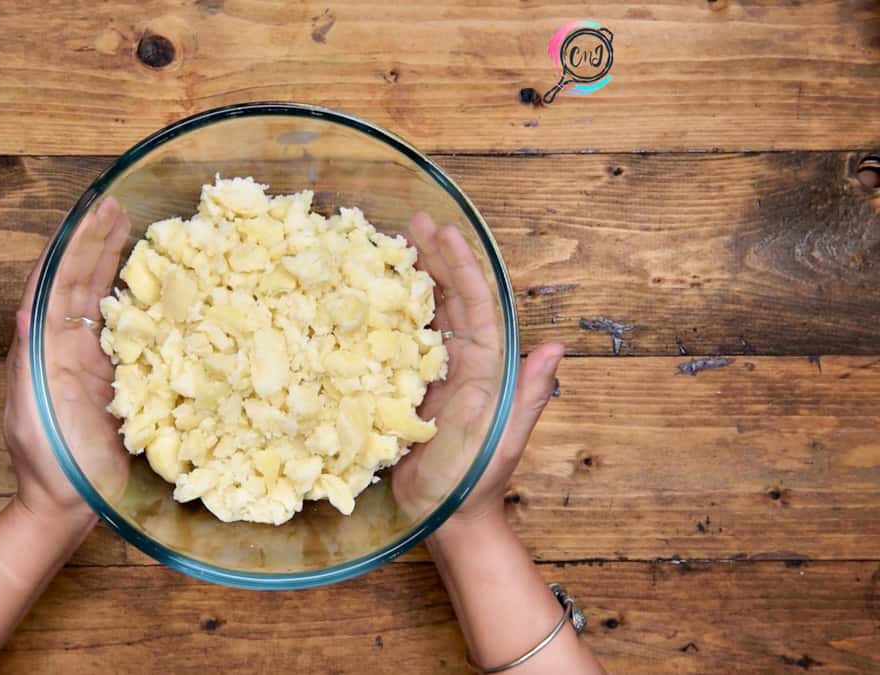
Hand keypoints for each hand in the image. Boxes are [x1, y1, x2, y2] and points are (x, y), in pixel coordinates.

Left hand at [3, 197, 131, 527]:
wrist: (69, 505)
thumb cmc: (46, 464)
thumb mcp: (29, 412)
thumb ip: (27, 364)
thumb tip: (25, 309)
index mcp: (44, 345)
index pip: (55, 282)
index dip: (70, 246)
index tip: (87, 212)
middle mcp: (69, 344)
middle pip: (83, 280)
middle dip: (97, 241)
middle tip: (117, 206)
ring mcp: (96, 358)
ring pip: (106, 298)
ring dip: (116, 260)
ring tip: (132, 224)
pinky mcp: (122, 377)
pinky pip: (133, 331)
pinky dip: (143, 301)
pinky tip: (159, 278)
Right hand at [393, 213, 563, 524]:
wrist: (447, 518)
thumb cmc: (476, 483)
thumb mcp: (505, 440)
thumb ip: (528, 396)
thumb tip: (556, 349)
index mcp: (486, 366)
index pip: (473, 305)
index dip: (460, 267)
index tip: (443, 231)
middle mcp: (460, 361)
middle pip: (447, 299)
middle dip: (433, 258)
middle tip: (411, 220)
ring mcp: (431, 374)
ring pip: (422, 315)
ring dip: (410, 278)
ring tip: (390, 243)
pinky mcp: (402, 390)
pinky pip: (394, 345)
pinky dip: (384, 317)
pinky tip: (365, 297)